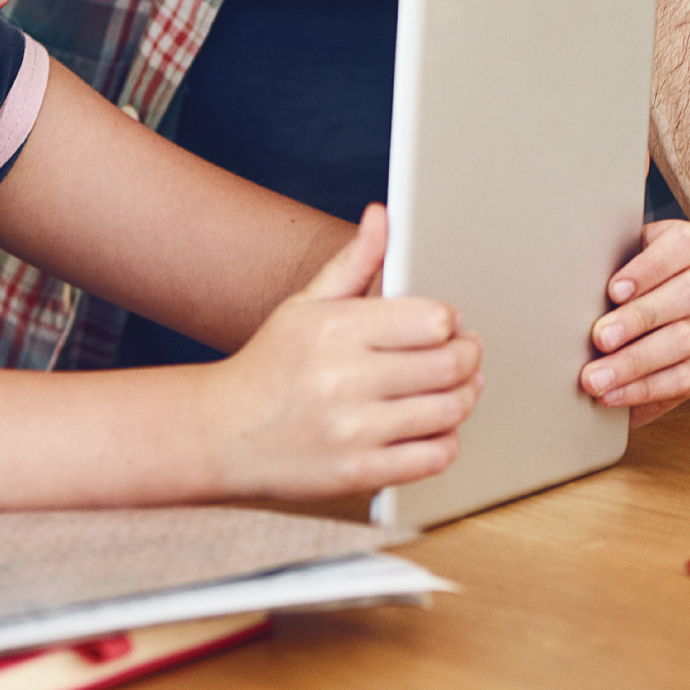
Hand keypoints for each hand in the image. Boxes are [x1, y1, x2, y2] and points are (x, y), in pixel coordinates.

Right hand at [205, 205, 483, 500]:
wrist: (222, 432)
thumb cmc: (270, 365)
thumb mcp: (304, 305)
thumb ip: (352, 262)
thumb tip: (382, 217)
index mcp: (336, 329)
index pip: (433, 320)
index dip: (449, 322)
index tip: (444, 325)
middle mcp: (345, 379)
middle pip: (449, 365)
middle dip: (467, 356)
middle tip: (464, 352)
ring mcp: (354, 430)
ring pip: (449, 410)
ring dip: (464, 396)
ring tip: (455, 387)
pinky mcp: (359, 472)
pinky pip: (435, 457)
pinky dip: (446, 440)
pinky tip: (433, 425)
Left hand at [582, 217, 689, 426]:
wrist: (587, 355)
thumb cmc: (583, 302)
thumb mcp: (585, 279)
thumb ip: (588, 270)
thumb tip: (557, 274)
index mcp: (666, 253)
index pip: (685, 242)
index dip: (655, 265)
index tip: (614, 289)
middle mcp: (687, 289)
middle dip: (640, 316)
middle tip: (598, 337)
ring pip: (683, 337)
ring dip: (633, 360)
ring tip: (593, 377)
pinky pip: (681, 378)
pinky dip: (640, 388)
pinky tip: (609, 394)